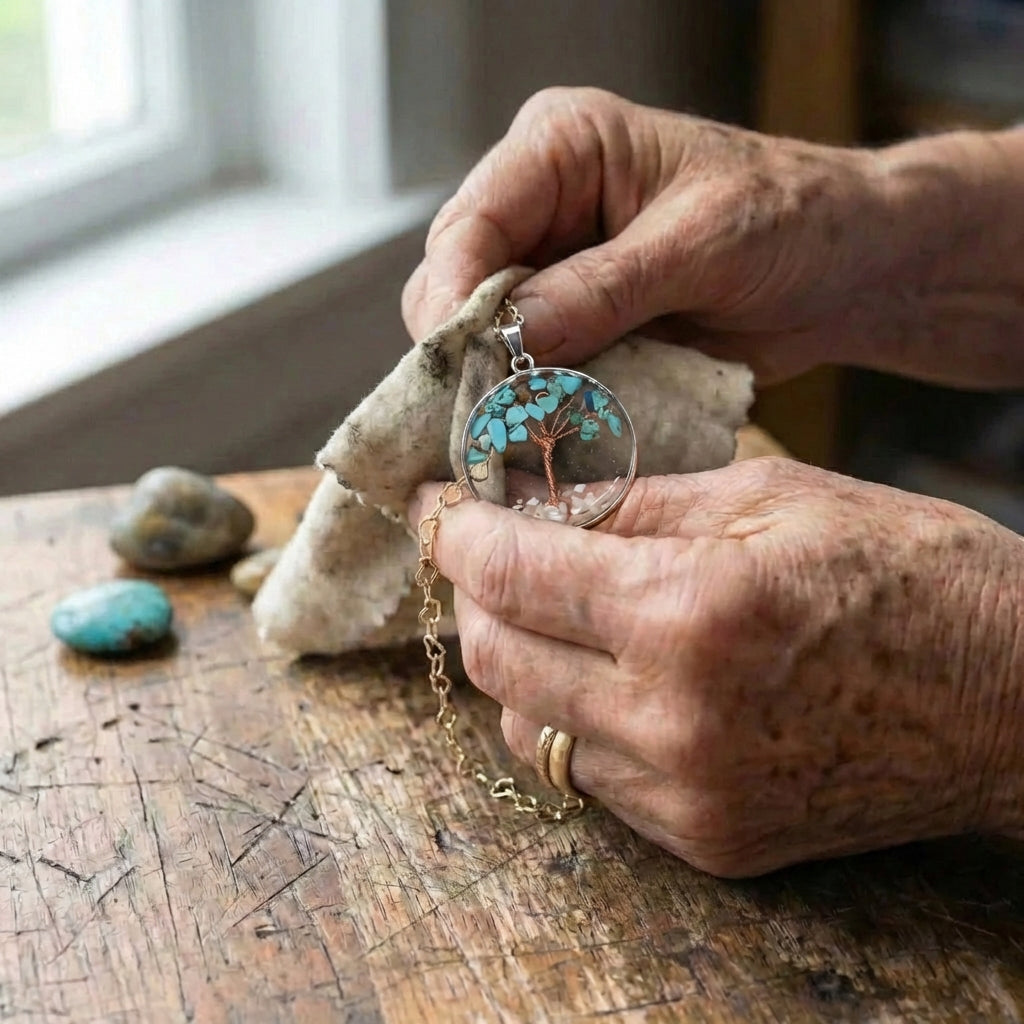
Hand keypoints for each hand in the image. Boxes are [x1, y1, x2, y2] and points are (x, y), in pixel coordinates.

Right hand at [403, 88, 1023, 386]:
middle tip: (485, 416)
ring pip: (483, 337)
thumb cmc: (789, 219)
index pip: (470, 223)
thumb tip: (510, 339)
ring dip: (498, 386)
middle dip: (467, 351)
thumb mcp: (700, 243)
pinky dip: (534, 405)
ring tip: (515, 432)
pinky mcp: (573, 327)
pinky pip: (529, 371)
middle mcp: (541, 208)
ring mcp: (552, 273)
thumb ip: (603, 289)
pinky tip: (544, 432)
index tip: (458, 365)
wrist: (841, 270)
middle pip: (457, 284)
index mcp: (561, 149)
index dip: (453, 297)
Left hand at [411, 458, 1023, 875]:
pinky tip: (598, 671)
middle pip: (495, 658)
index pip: (510, 572)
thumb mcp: (767, 496)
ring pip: (527, 726)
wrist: (1013, 700)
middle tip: (484, 546)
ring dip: (513, 659)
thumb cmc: (909, 573)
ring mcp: (686, 795)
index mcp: (690, 613)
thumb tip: (532, 498)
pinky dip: (567, 716)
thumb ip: (633, 504)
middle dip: (471, 592)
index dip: (455, 530)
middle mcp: (672, 719)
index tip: (438, 503)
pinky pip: (586, 777)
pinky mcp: (706, 839)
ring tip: (542, 606)